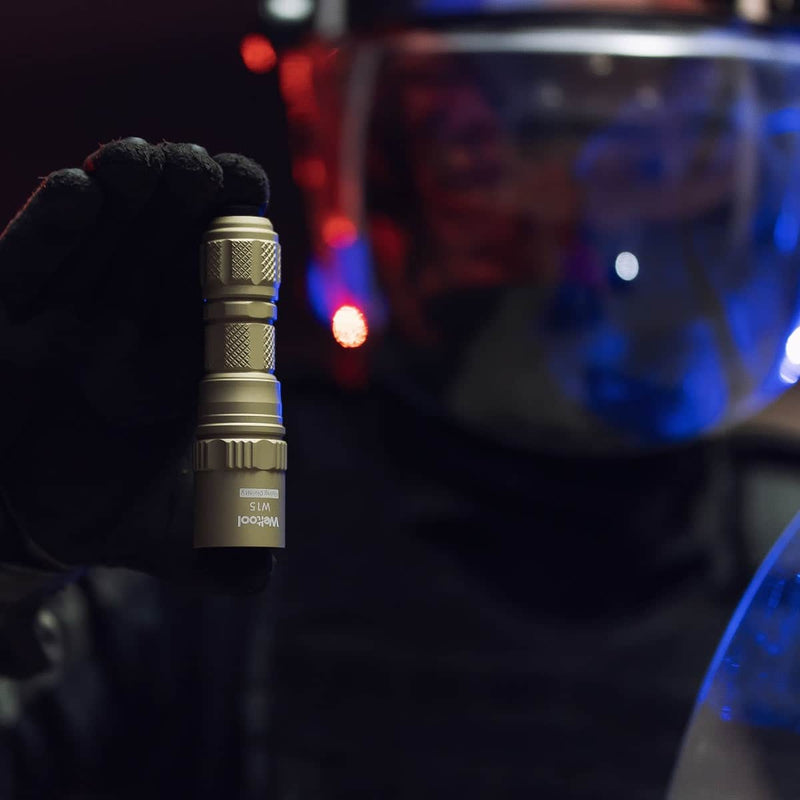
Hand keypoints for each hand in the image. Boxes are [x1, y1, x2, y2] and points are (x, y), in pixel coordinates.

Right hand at [0, 138, 273, 593]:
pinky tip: (80, 192)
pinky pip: (31, 261)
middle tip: (205, 166)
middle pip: (167, 245)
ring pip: (104, 239)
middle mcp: (134, 325)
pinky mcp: (7, 317)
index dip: (237, 241)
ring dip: (125, 196)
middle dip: (187, 200)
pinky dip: (54, 229)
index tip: (251, 194)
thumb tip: (256, 583)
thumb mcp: (170, 539)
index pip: (219, 289)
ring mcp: (70, 314)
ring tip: (144, 162)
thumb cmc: (107, 514)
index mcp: (187, 360)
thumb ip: (219, 554)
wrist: (23, 526)